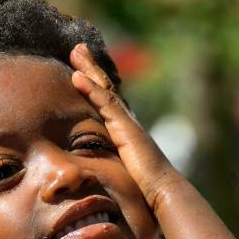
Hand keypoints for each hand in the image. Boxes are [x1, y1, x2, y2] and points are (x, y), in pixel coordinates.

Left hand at [69, 43, 182, 212]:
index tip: (81, 69)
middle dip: (91, 67)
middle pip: (106, 87)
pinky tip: (77, 76)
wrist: (161, 190)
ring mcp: (126, 122)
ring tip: (77, 51)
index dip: (94, 83)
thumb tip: (95, 172)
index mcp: (124, 129)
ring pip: (105, 88)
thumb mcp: (121, 171)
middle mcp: (127, 120)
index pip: (107, 101)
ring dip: (90, 69)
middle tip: (78, 48)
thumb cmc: (143, 187)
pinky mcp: (125, 128)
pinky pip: (105, 103)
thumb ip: (111, 163)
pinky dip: (90, 88)